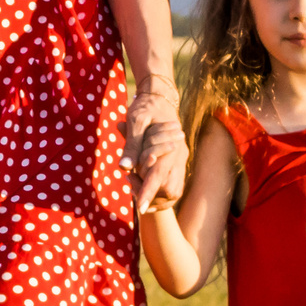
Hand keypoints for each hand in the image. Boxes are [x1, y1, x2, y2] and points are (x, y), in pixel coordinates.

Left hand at [121, 88, 187, 215]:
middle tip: (130, 181)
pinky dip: (155, 187)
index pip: (159, 174)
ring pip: (171, 191)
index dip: (149, 191)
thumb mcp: (135, 120)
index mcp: (172, 145)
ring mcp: (181, 160)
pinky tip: (140, 178)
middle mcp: (180, 155)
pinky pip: (170, 185)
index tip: (140, 208)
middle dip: (149, 192)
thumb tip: (124, 168)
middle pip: (169, 188)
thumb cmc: (145, 107)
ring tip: (134, 179)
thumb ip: (131, 145)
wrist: (160, 97)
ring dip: (152, 192)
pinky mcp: (177, 163)